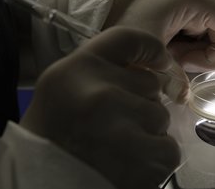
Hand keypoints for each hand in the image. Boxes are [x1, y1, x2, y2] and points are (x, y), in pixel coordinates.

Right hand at [20, 27, 180, 188]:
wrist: (45, 180)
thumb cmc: (55, 134)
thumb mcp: (66, 87)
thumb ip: (103, 71)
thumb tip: (146, 69)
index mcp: (77, 69)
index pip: (128, 39)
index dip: (151, 48)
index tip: (161, 62)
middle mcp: (99, 93)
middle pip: (150, 83)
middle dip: (141, 102)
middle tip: (115, 123)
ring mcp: (120, 126)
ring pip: (160, 116)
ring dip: (147, 132)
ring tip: (119, 147)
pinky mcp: (141, 159)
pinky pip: (169, 149)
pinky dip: (156, 158)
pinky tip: (131, 164)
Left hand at [104, 0, 214, 72]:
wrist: (109, 18)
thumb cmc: (126, 25)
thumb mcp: (150, 52)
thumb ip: (170, 76)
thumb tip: (186, 97)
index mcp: (196, 1)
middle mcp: (201, 2)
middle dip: (203, 60)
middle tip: (176, 61)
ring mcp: (196, 11)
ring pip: (213, 46)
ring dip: (193, 59)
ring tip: (169, 54)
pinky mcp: (189, 21)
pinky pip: (201, 45)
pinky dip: (188, 56)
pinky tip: (170, 52)